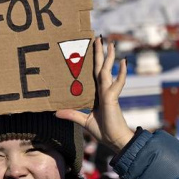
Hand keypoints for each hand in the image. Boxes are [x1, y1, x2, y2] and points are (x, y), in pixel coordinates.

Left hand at [56, 37, 134, 152]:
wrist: (114, 141)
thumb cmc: (103, 131)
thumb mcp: (83, 121)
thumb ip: (71, 114)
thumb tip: (55, 112)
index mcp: (97, 93)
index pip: (94, 73)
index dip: (93, 61)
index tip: (91, 48)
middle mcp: (103, 90)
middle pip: (101, 67)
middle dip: (100, 53)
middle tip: (99, 37)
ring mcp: (109, 92)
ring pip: (107, 71)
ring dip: (108, 56)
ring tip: (110, 43)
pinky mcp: (112, 98)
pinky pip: (117, 83)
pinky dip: (121, 73)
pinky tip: (123, 61)